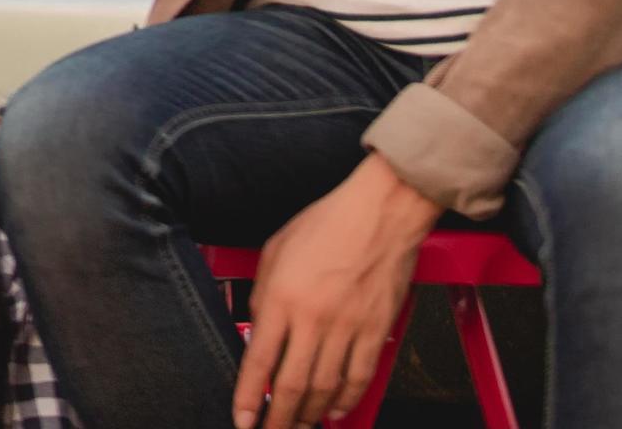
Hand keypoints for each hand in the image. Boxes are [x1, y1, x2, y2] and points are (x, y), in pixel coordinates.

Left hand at [232, 155, 438, 427]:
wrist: (378, 214)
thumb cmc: (325, 224)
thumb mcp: (274, 252)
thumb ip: (263, 296)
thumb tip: (261, 331)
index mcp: (281, 299)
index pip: (258, 362)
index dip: (249, 398)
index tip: (243, 419)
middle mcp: (313, 320)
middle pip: (293, 385)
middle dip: (279, 419)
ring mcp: (348, 328)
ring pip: (326, 388)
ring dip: (311, 414)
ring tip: (299, 426)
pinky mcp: (376, 330)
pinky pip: (360, 377)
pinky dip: (347, 400)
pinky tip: (336, 411)